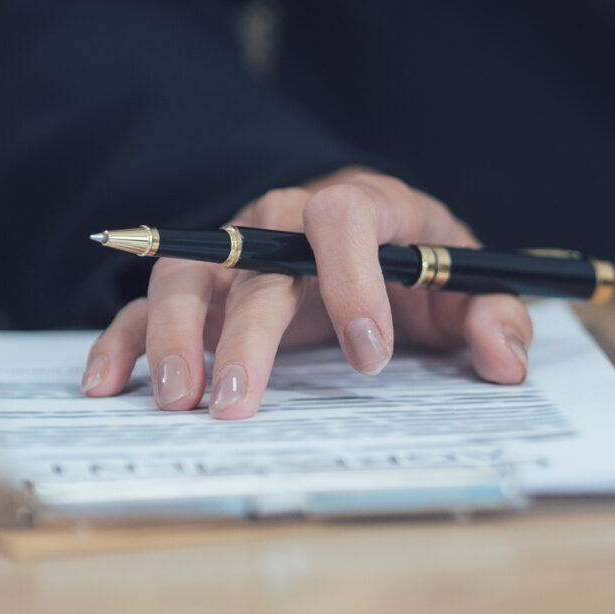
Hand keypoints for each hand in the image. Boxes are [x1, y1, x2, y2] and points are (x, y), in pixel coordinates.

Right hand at [78, 168, 533, 418]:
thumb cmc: (424, 266)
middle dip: (248, 336)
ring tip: (177, 400)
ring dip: (176, 336)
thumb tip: (506, 360)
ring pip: (189, 277)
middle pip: (254, 262)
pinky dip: (125, 341)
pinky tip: (107, 385)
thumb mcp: (470, 285)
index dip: (354, 280)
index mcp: (361, 206)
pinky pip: (149, 306)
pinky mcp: (204, 289)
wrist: (380, 244)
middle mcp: (284, 220)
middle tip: (240, 406)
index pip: (344, 220)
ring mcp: (235, 251)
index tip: (371, 355)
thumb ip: (494, 315)